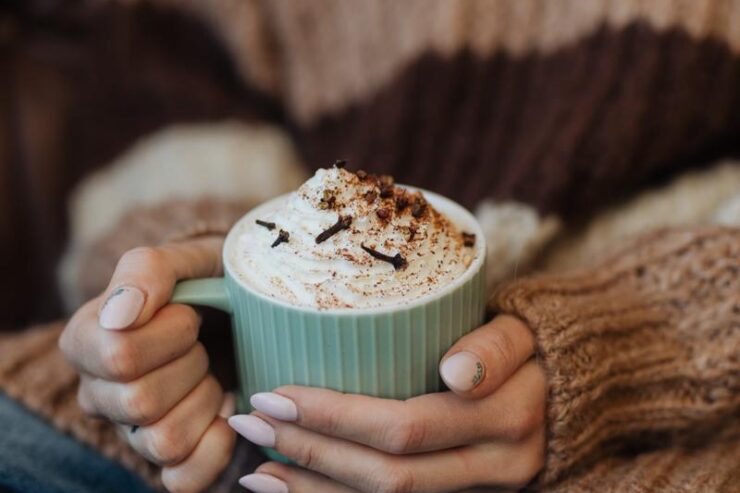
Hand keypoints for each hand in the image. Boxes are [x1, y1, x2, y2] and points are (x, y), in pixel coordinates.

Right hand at [60, 237, 235, 492]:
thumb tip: (120, 315)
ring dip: (205, 401)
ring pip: (162, 442)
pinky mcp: (169, 461)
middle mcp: (99, 393)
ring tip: (213, 374)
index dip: (171, 333)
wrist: (246, 310)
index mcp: (87, 340)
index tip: (190, 313)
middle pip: (140, 402)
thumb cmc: (211, 283)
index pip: (119, 355)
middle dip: (192, 364)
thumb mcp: (185, 259)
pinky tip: (227, 411)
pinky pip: (182, 479)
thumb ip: (146, 272)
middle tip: (204, 343)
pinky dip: (217, 447)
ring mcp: (132, 432)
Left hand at [229, 315, 545, 491]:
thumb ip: (494, 348)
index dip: (334, 418)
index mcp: (506, 419)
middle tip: (250, 420)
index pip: (406, 426)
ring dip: (315, 492)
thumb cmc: (530, 348)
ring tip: (256, 471)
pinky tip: (294, 490)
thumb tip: (453, 372)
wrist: (570, 386)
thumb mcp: (522, 333)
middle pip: (387, 475)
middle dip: (310, 452)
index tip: (272, 392)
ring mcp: (480, 492)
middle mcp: (495, 466)